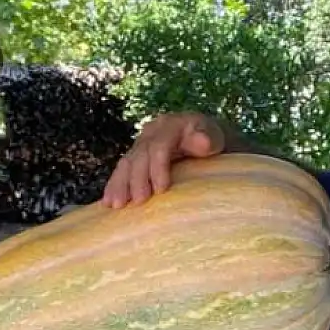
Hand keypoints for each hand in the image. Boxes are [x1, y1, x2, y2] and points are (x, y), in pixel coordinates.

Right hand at [102, 112, 225, 206]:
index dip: (157, 168)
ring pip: (126, 163)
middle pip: (139, 155)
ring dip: (120, 184)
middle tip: (138, 202)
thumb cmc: (220, 146)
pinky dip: (115, 186)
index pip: (159, 146)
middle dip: (136, 179)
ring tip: (116, 205)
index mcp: (173, 124)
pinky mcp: (138, 159)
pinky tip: (108, 202)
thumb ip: (210, 138)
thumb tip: (202, 141)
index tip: (161, 191)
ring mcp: (143, 145)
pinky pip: (123, 171)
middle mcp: (154, 132)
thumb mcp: (221, 139)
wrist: (214, 146)